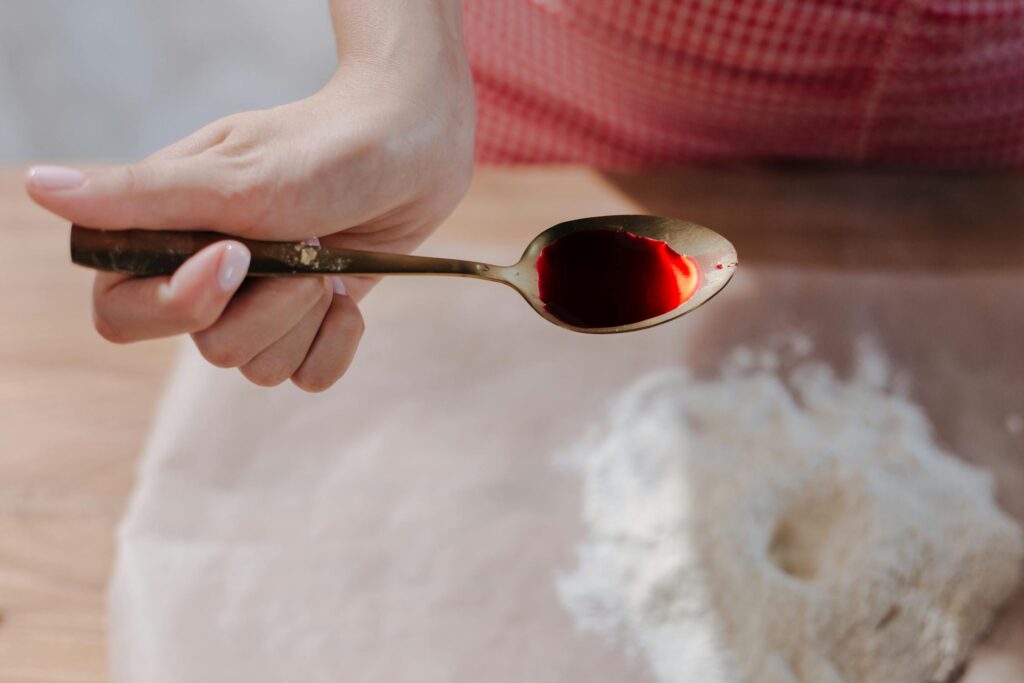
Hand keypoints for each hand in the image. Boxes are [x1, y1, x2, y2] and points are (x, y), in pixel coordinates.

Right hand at [26, 0, 473, 390]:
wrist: (415, 145)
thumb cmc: (326, 148)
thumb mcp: (236, 175)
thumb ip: (143, 197)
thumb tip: (42, 188)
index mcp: (171, 235)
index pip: (122, 313)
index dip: (175, 306)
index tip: (236, 258)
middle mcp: (211, 276)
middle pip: (206, 349)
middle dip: (268, 309)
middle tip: (304, 249)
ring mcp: (265, 302)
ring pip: (260, 367)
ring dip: (306, 318)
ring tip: (329, 263)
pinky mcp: (312, 321)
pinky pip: (308, 378)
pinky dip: (337, 344)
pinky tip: (351, 300)